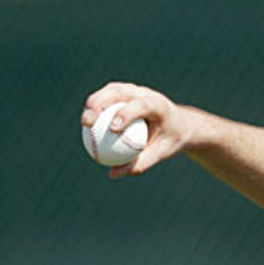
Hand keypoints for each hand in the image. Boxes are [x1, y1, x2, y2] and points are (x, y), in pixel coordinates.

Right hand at [82, 82, 200, 178]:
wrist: (179, 123)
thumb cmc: (171, 139)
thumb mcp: (162, 153)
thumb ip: (140, 163)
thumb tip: (112, 174)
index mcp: (159, 104)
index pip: (142, 104)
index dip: (126, 113)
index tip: (113, 128)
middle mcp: (145, 93)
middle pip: (120, 91)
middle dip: (101, 104)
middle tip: (88, 124)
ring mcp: (134, 90)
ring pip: (110, 90)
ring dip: (94, 103)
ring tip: (84, 123)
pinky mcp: (125, 92)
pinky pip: (107, 97)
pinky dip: (96, 107)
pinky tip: (87, 123)